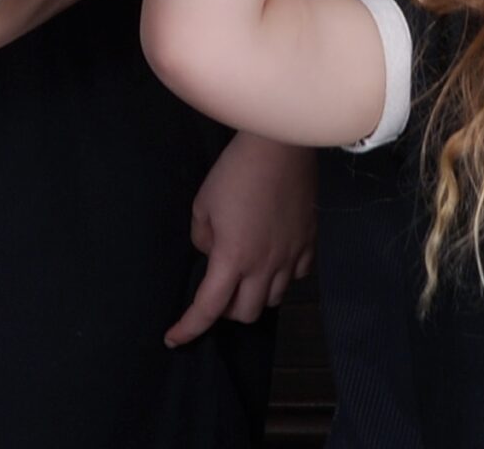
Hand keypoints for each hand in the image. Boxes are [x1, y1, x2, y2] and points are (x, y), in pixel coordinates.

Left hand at [164, 131, 316, 343]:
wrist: (280, 145)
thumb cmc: (235, 171)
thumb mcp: (202, 204)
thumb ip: (202, 237)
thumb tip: (213, 252)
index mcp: (232, 259)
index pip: (207, 309)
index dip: (188, 329)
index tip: (173, 338)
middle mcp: (264, 266)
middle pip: (245, 314)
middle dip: (225, 311)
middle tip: (216, 291)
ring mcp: (290, 255)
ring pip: (272, 300)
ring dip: (253, 296)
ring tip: (246, 277)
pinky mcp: (309, 241)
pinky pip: (297, 276)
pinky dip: (282, 277)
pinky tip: (274, 261)